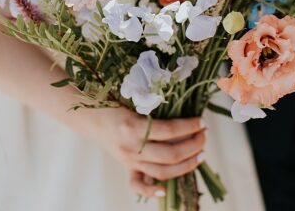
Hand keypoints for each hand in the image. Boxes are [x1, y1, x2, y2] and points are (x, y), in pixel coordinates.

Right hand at [84, 107, 205, 198]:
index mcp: (133, 126)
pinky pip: (138, 184)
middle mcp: (131, 147)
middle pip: (171, 154)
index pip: (170, 130)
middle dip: (194, 145)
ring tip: (200, 154)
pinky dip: (151, 190)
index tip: (202, 121)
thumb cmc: (115, 105)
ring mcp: (129, 160)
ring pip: (163, 171)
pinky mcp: (127, 166)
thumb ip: (156, 113)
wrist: (91, 116)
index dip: (190, 126)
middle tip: (204, 135)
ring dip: (186, 165)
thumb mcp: (135, 104)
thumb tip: (187, 120)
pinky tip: (165, 191)